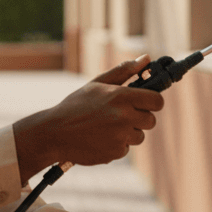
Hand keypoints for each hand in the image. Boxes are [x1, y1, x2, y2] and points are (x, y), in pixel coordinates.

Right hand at [13, 56, 164, 182]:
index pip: (157, 101)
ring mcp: (120, 136)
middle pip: (151, 121)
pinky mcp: (115, 153)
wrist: (54, 133)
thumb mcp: (97, 84)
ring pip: (139, 136)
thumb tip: (147, 59)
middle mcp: (124, 116)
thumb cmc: (76, 105)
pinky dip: (116, 145)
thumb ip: (124, 71)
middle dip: (139, 118)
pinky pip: (125, 149)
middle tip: (120, 115)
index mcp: (121, 96)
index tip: (145, 103)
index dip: (152, 102)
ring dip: (128, 133)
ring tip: (106, 127)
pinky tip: (99, 138)